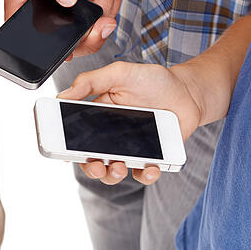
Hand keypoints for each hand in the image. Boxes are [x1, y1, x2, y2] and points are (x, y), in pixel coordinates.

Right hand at [4, 0, 120, 56]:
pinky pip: (97, 13)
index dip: (49, 46)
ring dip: (104, 11)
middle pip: (62, 42)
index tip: (73, 38)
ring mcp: (62, 6)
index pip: (27, 35)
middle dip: (88, 35)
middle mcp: (41, 7)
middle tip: (103, 21)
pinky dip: (110, 1)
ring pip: (85, 30)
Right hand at [58, 62, 202, 185]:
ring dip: (112, 175)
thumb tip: (62, 95)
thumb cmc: (153, 81)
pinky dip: (145, 175)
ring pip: (113, 172)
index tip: (62, 150)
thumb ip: (90, 81)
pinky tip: (150, 167)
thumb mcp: (119, 73)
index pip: (75, 135)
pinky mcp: (151, 158)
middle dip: (90, 167)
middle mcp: (110, 137)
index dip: (66, 146)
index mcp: (97, 117)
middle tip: (95, 164)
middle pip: (91, 160)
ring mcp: (130, 149)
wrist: (188, 91)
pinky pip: (143, 174)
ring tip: (118, 167)